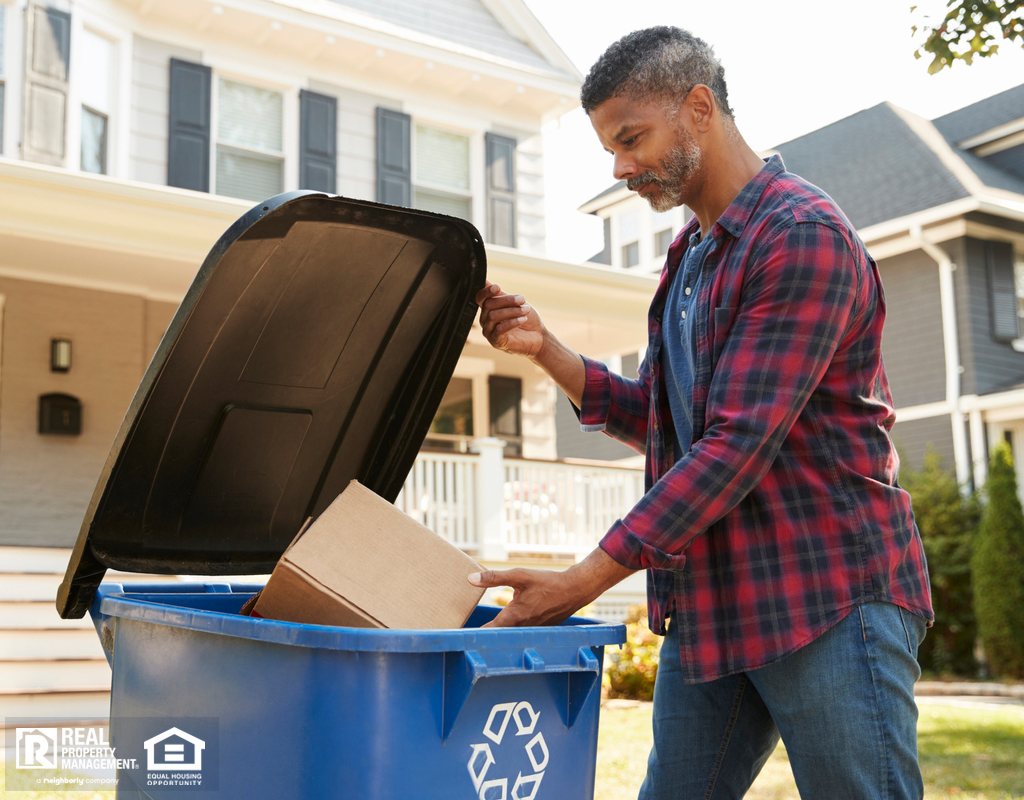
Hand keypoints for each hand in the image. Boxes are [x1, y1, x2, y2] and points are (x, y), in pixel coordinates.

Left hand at [468, 567, 583, 626]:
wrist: (574, 590)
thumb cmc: (546, 582)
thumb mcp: (520, 576)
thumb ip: (494, 578)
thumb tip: (470, 579)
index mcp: (514, 616)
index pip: (488, 630)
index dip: (473, 634)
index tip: (460, 637)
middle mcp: (521, 627)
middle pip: (498, 634)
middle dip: (484, 634)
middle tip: (466, 634)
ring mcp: (531, 629)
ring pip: (510, 633)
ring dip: (500, 632)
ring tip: (483, 630)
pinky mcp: (538, 628)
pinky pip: (522, 630)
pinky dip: (514, 628)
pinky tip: (511, 621)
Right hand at [475, 281, 545, 359]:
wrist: (538, 337)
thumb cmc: (527, 319)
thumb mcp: (515, 303)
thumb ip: (500, 294)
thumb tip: (486, 281)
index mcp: (489, 309)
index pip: (480, 298)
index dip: (486, 291)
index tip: (498, 287)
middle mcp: (486, 320)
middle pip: (488, 305)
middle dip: (507, 300)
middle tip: (522, 299)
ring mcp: (489, 332)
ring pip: (493, 316)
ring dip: (512, 311)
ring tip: (525, 310)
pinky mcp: (496, 342)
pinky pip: (499, 329)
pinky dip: (512, 322)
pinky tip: (523, 320)